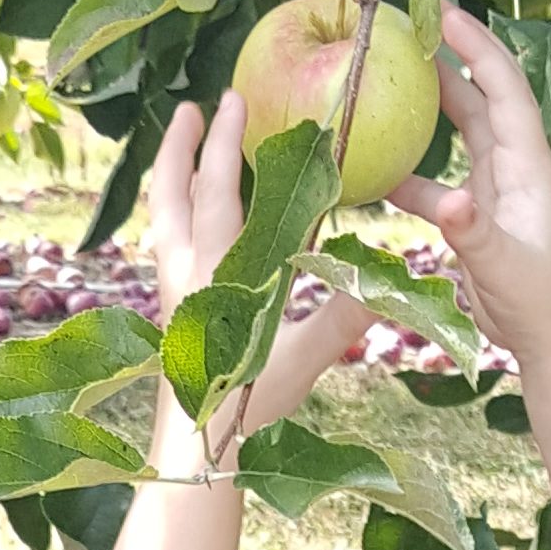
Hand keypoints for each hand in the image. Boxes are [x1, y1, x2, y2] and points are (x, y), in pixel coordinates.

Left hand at [143, 90, 402, 469]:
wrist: (195, 449)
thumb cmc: (247, 405)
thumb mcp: (301, 358)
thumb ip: (342, 317)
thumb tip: (388, 282)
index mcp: (217, 270)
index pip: (218, 190)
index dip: (225, 143)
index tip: (232, 100)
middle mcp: (184, 270)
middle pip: (173, 192)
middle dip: (183, 147)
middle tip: (194, 108)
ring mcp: (171, 289)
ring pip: (162, 217)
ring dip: (172, 177)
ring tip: (182, 148)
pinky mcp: (169, 309)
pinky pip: (165, 244)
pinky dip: (173, 215)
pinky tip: (185, 219)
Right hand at [391, 4, 550, 379]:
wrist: (549, 340)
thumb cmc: (537, 301)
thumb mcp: (504, 265)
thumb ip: (474, 232)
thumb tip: (449, 202)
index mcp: (528, 164)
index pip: (502, 88)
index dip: (476, 46)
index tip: (444, 12)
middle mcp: (514, 167)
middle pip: (483, 97)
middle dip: (454, 58)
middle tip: (415, 24)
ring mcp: (495, 189)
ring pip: (462, 133)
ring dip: (432, 106)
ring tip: (393, 78)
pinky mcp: (477, 216)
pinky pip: (439, 181)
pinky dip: (411, 173)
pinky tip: (376, 172)